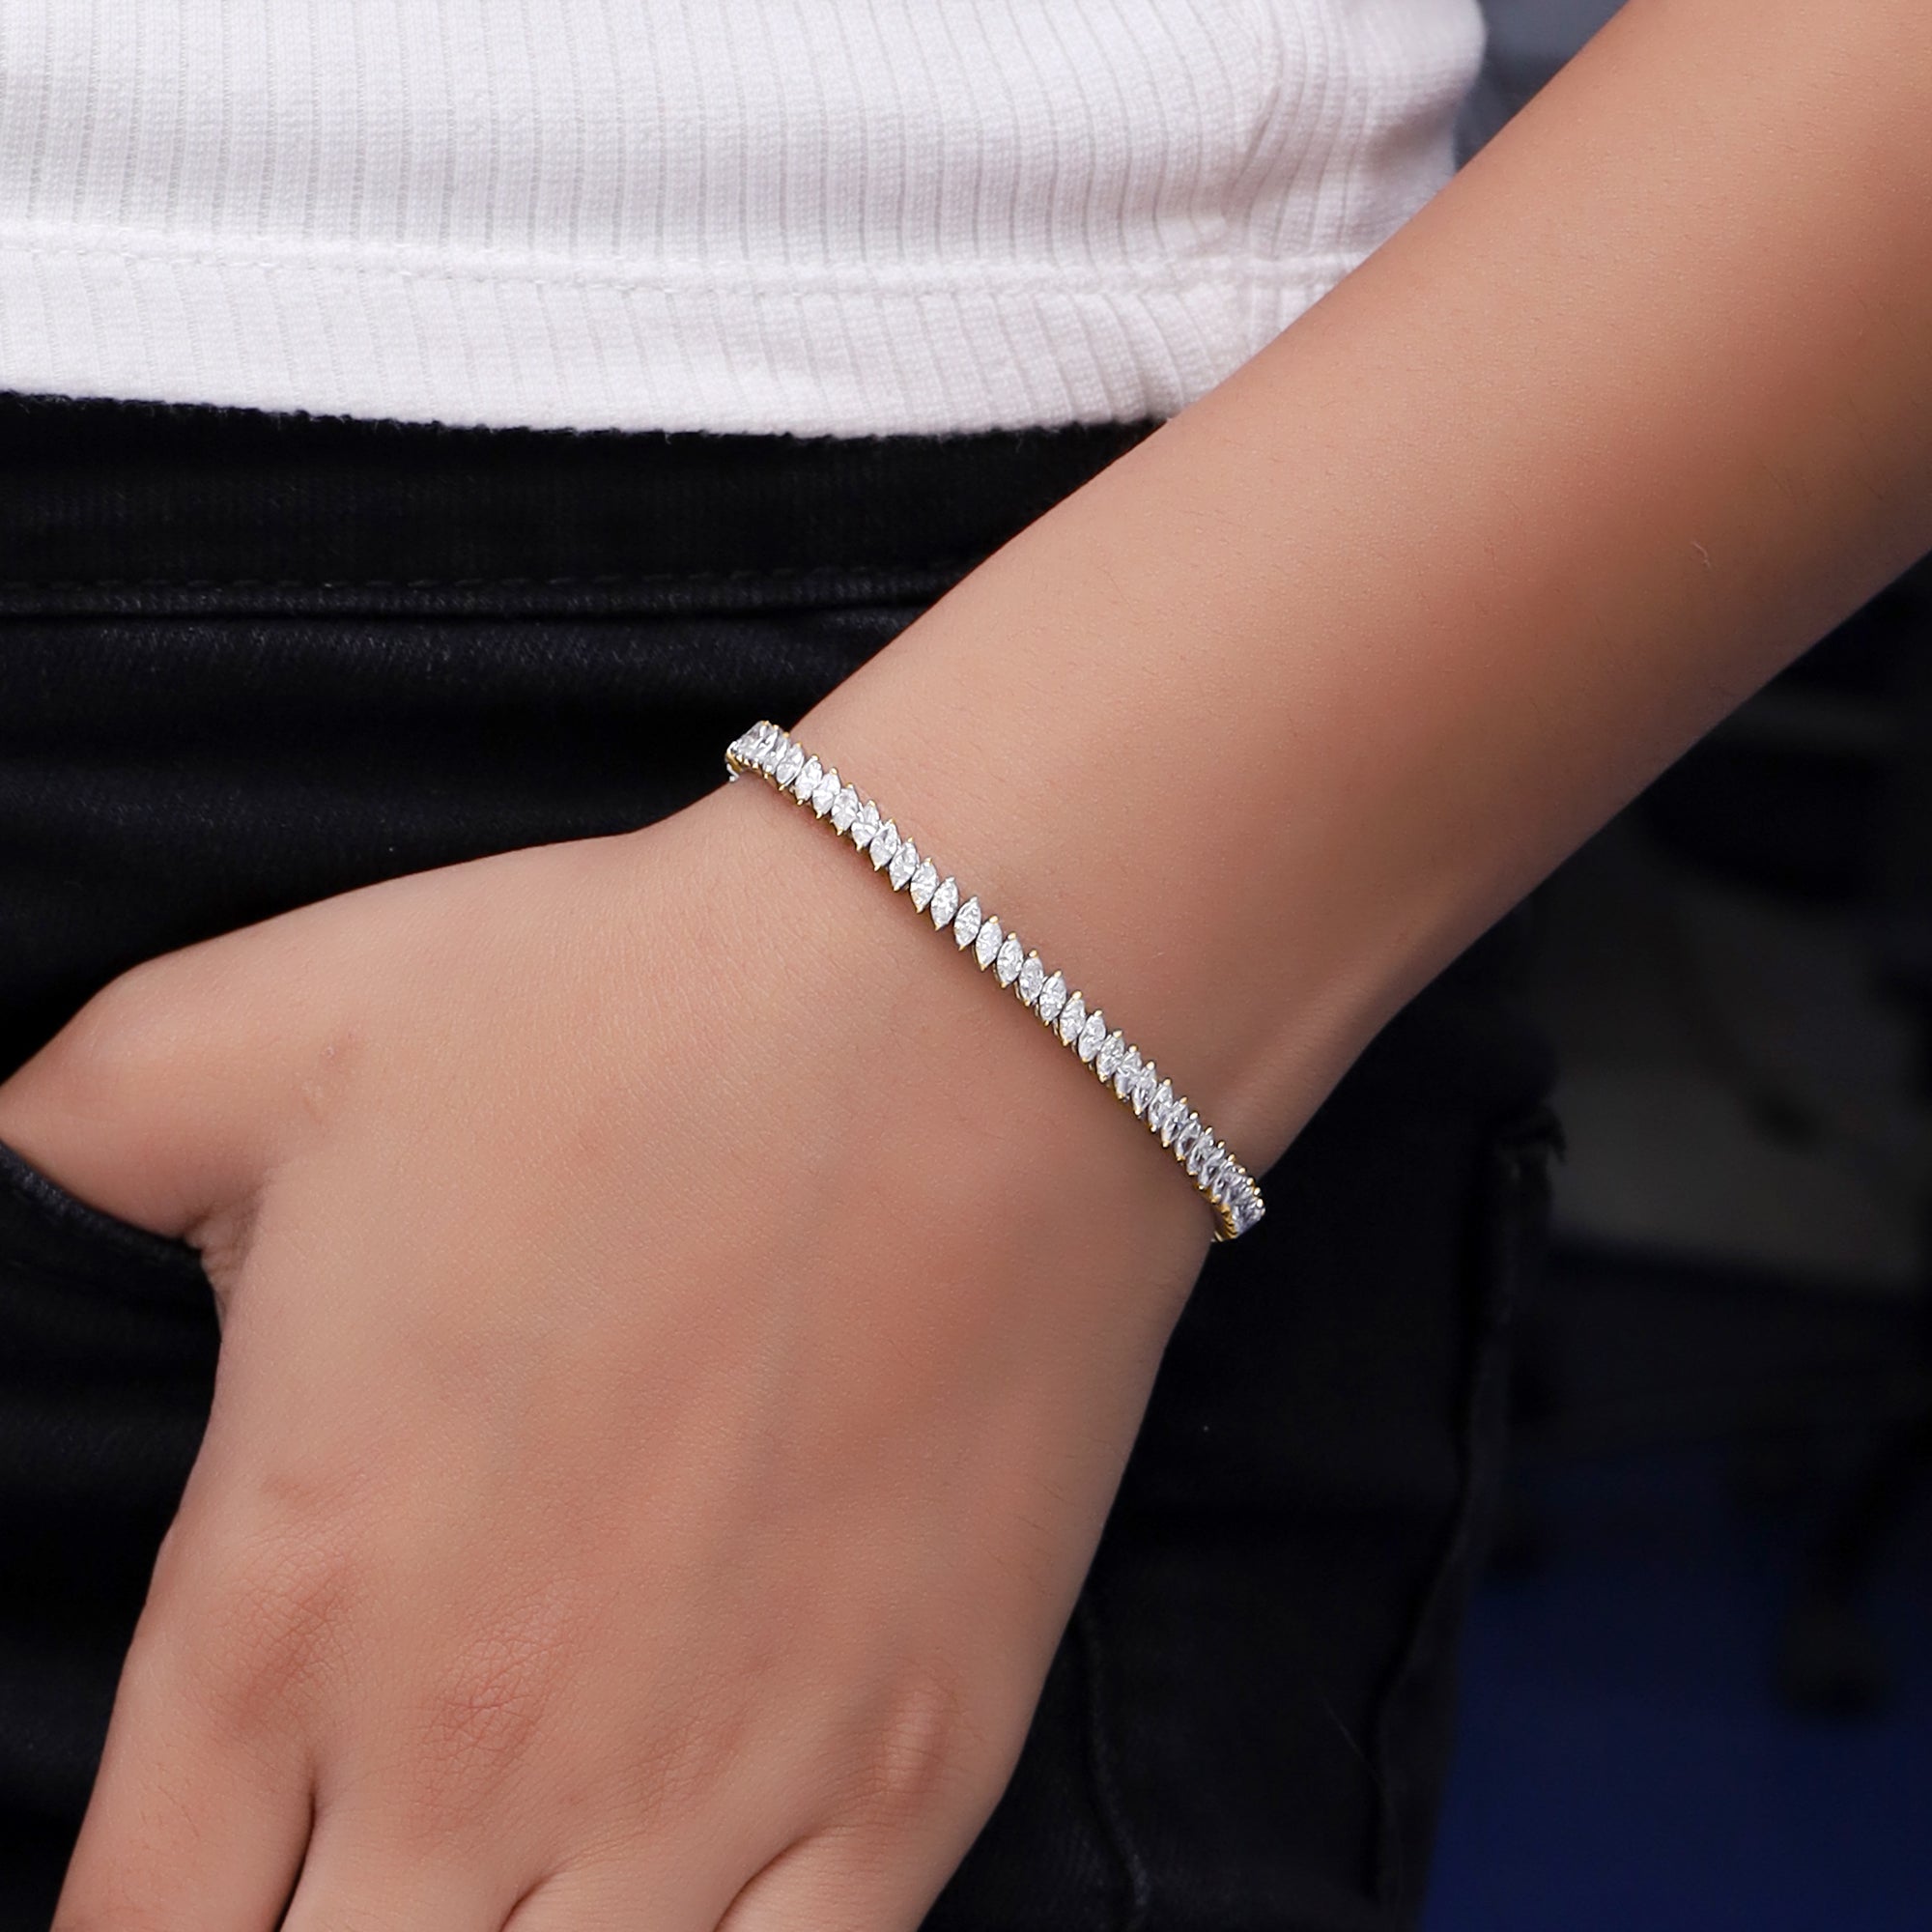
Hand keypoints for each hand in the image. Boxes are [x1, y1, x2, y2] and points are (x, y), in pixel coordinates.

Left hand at [0, 772, 1211, 1929]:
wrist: (965, 1007)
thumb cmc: (623, 1008)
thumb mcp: (261, 1032)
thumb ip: (62, 1143)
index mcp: (286, 1598)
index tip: (189, 1900)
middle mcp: (477, 1752)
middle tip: (343, 1887)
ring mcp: (714, 1788)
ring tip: (499, 1906)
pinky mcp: (912, 1772)